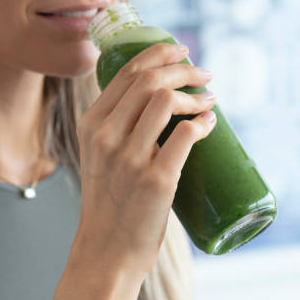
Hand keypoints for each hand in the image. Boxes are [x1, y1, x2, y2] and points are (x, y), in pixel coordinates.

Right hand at [73, 42, 216, 273]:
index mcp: (90, 125)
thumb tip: (161, 102)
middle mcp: (105, 136)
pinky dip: (202, 122)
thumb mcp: (98, 157)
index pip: (126, 73)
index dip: (158, 54)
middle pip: (149, 80)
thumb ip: (116, 128)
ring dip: (195, 94)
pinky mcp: (154, 179)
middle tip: (203, 75)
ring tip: (208, 101)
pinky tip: (209, 124)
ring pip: (166, 100)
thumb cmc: (108, 202)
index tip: (180, 51)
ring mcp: (129, 158)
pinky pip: (185, 134)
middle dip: (183, 68)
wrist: (106, 249)